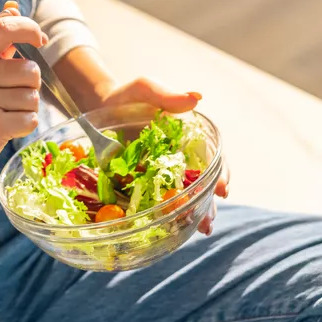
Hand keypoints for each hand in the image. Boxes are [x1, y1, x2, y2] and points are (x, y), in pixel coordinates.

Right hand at [0, 10, 45, 202]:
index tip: (39, 40)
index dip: (28, 28)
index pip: (4, 28)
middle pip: (29, 70)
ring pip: (32, 97)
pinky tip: (6, 126)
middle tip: (8, 95)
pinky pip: (30, 119)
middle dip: (28, 84)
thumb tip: (12, 8)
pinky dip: (24, 125)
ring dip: (26, 107)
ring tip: (4, 112)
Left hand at [96, 79, 230, 235]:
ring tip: (198, 231)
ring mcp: (161, 174)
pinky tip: (168, 230)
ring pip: (183, 198)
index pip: (212, 159)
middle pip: (201, 185)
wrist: (99, 106)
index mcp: (188, 139)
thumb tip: (196, 98)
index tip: (222, 189)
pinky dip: (163, 216)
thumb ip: (167, 96)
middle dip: (208, 204)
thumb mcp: (146, 89)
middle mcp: (180, 160)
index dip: (220, 174)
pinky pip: (155, 202)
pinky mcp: (141, 184)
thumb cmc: (129, 96)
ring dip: (192, 215)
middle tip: (208, 222)